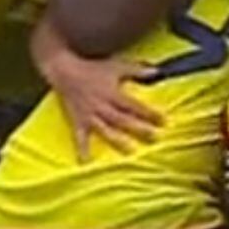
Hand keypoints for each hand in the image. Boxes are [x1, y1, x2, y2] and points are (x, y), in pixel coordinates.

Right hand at [32, 21, 162, 161]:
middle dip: (139, 128)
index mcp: (112, 93)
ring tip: (131, 152)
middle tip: (155, 137)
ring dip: (118, 140)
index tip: (164, 120)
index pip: (134, 105)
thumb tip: (157, 71)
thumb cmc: (92, 68)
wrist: (64, 70)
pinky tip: (86, 163)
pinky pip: (80, 137)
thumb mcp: (116, 66)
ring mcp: (89, 115)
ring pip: (106, 129)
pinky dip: (82, 150)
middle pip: (122, 119)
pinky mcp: (78, 121)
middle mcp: (102, 106)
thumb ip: (136, 70)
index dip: (149, 112)